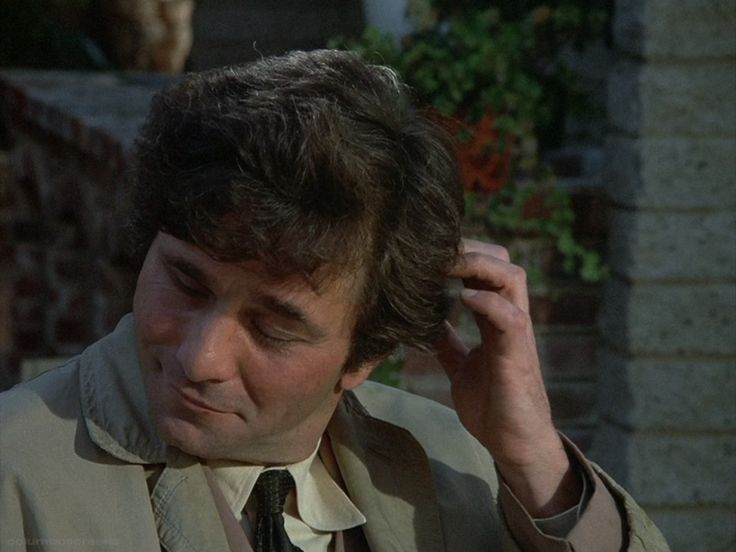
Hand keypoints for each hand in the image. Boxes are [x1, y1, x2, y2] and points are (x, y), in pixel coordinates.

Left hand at [437, 238, 580, 516]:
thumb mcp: (461, 367)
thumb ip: (449, 343)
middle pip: (502, 263)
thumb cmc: (492, 406)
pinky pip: (511, 317)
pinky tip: (462, 297)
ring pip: (512, 279)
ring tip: (448, 263)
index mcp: (495, 320)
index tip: (428, 251)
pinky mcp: (518, 356)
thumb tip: (425, 323)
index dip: (461, 255)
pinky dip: (488, 302)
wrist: (515, 445)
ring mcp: (517, 335)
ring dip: (480, 264)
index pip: (485, 271)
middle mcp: (510, 319)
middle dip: (471, 249)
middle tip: (436, 249)